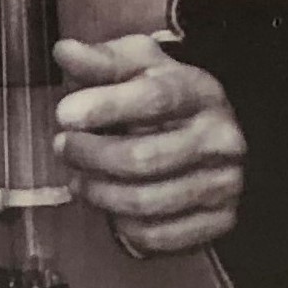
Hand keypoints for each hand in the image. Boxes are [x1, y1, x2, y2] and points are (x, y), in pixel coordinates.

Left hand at [51, 35, 246, 255]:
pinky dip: (123, 226)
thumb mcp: (141, 67)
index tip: (64, 114)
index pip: (155, 98)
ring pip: (145, 202)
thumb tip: (65, 51)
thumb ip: (103, 61)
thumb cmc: (169, 99)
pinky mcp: (219, 221)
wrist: (218, 138)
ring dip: (98, 193)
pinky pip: (157, 236)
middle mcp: (220, 139)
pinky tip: (110, 208)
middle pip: (143, 158)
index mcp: (201, 93)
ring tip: (79, 180)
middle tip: (63, 147)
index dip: (106, 106)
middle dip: (90, 156)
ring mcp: (224, 184)